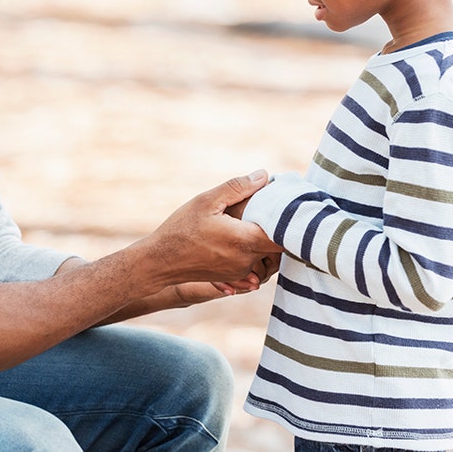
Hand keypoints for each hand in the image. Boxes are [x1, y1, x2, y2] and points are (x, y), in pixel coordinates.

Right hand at [139, 170, 282, 289]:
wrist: (160, 261)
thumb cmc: (181, 229)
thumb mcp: (206, 201)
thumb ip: (237, 187)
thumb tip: (264, 176)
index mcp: (244, 240)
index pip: (284, 235)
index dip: (292, 220)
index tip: (291, 205)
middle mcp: (247, 260)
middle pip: (277, 245)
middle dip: (278, 227)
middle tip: (275, 207)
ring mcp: (241, 271)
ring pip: (266, 254)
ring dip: (264, 238)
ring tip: (254, 220)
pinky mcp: (234, 276)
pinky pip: (254, 262)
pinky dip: (253, 249)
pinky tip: (240, 235)